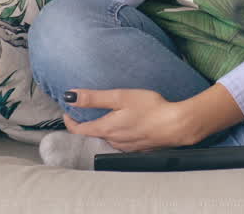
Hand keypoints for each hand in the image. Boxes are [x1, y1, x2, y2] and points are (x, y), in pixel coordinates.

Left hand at [63, 88, 195, 151]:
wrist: (176, 125)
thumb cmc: (151, 108)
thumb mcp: (121, 97)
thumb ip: (94, 98)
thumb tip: (70, 96)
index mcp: (106, 128)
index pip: (78, 129)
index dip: (70, 120)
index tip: (68, 111)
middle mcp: (113, 141)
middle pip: (93, 134)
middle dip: (88, 122)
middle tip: (89, 110)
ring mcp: (126, 146)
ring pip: (108, 138)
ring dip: (105, 128)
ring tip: (110, 115)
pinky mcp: (138, 148)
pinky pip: (122, 142)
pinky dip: (119, 133)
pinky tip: (129, 125)